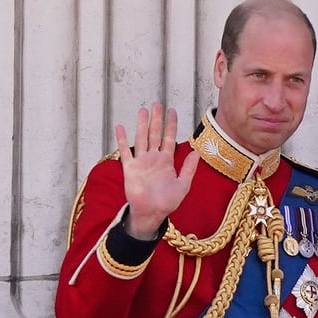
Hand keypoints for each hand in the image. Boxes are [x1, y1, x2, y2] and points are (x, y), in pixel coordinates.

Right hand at [117, 102, 199, 238]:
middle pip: (155, 134)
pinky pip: (125, 151)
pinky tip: (120, 127)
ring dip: (142, 125)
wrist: (151, 213)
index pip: (169, 138)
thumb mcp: (183, 185)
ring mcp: (141, 162)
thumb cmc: (167, 202)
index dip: (171, 124)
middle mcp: (153, 158)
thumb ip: (189, 168)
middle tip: (157, 104)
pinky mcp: (130, 168)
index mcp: (166, 161)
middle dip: (156, 119)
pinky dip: (122, 140)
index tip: (172, 111)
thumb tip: (197, 152)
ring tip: (142, 110)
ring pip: (141, 138)